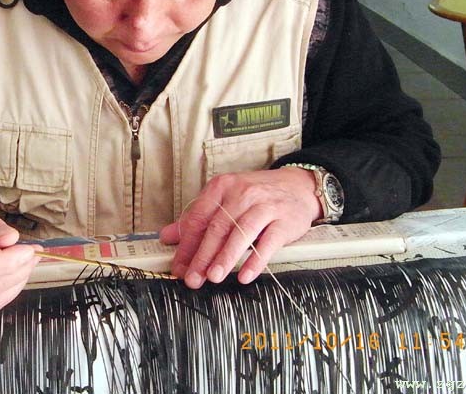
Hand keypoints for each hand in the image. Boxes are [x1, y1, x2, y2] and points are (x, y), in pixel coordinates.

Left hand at [159, 167, 321, 288]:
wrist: (299, 187)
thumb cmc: (257, 197)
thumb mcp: (225, 200)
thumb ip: (197, 219)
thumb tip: (166, 237)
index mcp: (222, 187)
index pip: (198, 218)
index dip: (186, 245)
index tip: (179, 267)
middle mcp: (242, 193)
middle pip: (217, 227)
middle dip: (202, 256)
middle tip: (193, 278)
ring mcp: (265, 205)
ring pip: (241, 233)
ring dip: (226, 257)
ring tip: (214, 277)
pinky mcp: (285, 220)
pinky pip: (268, 242)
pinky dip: (255, 260)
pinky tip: (245, 275)